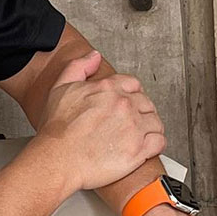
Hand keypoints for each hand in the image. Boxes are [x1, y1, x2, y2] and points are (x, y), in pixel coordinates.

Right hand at [36, 49, 166, 190]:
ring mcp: (134, 127)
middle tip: (132, 122)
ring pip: (155, 122)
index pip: (134, 84)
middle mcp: (124, 105)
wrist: (58, 159)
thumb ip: (79, 67)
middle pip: (146, 103)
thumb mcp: (61, 88)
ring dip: (150, 128)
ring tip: (140, 135)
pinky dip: (156, 144)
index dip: (132, 94)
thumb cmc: (57, 130)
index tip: (128, 103)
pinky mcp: (138, 149)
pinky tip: (147, 147)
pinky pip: (159, 142)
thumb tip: (94, 57)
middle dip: (141, 111)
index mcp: (109, 88)